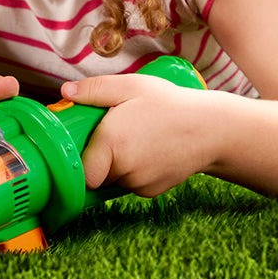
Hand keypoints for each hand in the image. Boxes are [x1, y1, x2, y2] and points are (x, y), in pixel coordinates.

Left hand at [60, 73, 217, 197]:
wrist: (212, 129)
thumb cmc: (169, 104)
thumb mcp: (129, 86)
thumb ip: (94, 90)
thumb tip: (65, 92)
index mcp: (112, 144)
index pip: (82, 172)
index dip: (78, 160)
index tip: (82, 144)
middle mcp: (126, 170)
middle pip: (96, 174)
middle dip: (97, 156)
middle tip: (111, 133)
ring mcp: (141, 184)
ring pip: (114, 179)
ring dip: (116, 164)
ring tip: (133, 138)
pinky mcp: (154, 192)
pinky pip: (132, 184)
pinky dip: (133, 171)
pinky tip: (147, 150)